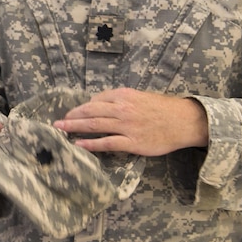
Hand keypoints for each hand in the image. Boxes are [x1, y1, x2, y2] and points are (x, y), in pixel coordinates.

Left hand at [53, 88, 208, 155]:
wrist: (184, 121)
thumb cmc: (162, 109)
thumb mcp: (140, 96)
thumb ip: (120, 99)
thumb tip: (99, 103)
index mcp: (123, 96)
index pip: (95, 100)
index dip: (81, 108)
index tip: (71, 113)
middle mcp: (122, 109)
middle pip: (89, 112)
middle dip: (71, 116)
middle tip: (57, 122)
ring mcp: (126, 126)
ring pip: (94, 126)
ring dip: (74, 128)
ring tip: (60, 130)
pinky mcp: (133, 142)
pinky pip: (107, 143)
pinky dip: (90, 144)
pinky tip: (79, 144)